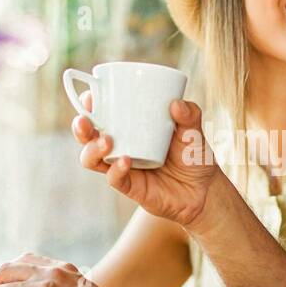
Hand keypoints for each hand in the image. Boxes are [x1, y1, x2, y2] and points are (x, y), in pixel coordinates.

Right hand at [72, 94, 218, 227]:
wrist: (204, 190)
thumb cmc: (192, 155)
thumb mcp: (194, 130)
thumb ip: (190, 115)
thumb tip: (176, 104)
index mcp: (128, 127)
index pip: (100, 113)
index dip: (88, 104)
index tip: (90, 96)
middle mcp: (119, 146)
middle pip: (87, 136)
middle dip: (80, 127)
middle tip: (85, 120)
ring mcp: (122, 167)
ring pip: (92, 159)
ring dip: (93, 148)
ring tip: (107, 140)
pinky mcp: (130, 186)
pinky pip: (114, 179)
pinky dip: (116, 170)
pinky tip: (125, 160)